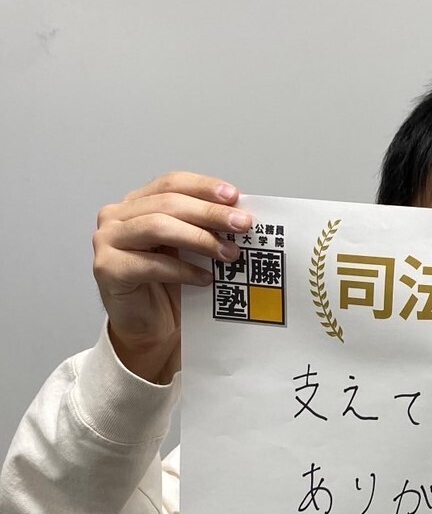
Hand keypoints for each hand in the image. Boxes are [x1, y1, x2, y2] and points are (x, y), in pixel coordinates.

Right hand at [92, 172, 251, 384]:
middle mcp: (117, 217)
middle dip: (210, 213)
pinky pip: (151, 264)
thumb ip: (202, 229)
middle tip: (241, 224)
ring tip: (228, 254)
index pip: (171, 183)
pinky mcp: (108, 269)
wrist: (147, 330)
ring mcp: (107, 241)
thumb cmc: (167, 289)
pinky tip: (205, 279)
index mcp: (136, 204)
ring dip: (199, 239)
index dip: (203, 187)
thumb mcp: (187, 251)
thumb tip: (239, 217)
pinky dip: (183, 271)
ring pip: (158, 227)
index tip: (235, 196)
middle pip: (168, 203)